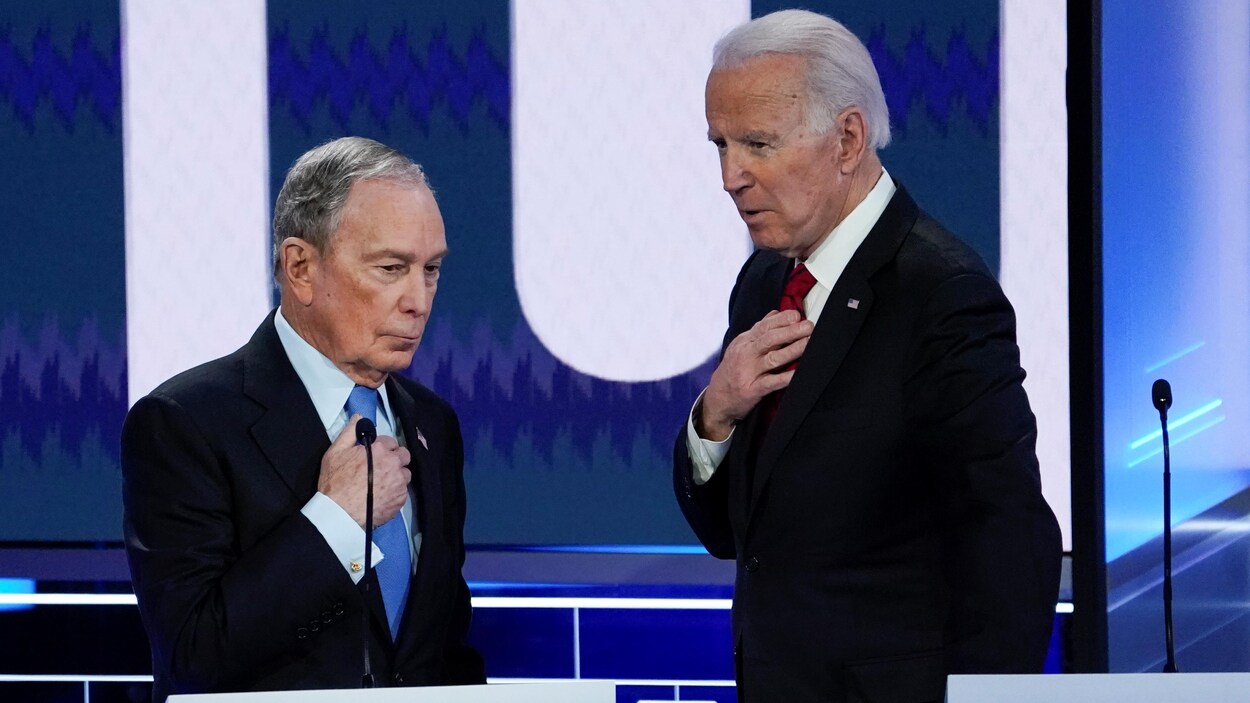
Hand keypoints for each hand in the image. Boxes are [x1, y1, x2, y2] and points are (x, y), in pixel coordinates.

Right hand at [318, 415, 411, 527]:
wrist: (339, 512)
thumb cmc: (335, 482)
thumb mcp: (335, 452)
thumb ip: (349, 432)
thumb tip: (359, 417)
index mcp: (380, 449)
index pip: (391, 442)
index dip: (382, 448)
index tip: (374, 455)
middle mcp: (394, 464)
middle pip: (404, 456)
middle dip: (395, 459)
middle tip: (381, 468)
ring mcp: (399, 482)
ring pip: (405, 474)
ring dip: (397, 475)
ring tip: (382, 483)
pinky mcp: (401, 499)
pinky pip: (403, 491)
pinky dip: (396, 491)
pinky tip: (383, 495)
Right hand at [698, 310, 813, 439]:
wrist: (717, 398)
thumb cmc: (733, 370)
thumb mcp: (740, 346)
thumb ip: (758, 330)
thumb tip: (776, 313)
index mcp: (744, 341)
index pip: (764, 326)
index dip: (782, 319)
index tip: (797, 315)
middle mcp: (745, 354)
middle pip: (770, 339)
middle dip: (791, 331)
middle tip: (809, 327)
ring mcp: (748, 372)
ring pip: (773, 358)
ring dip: (792, 350)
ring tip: (808, 343)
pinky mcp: (752, 389)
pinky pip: (772, 382)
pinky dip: (785, 377)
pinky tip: (798, 373)